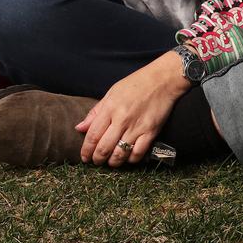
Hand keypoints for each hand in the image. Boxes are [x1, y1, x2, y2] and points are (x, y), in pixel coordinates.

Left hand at [75, 51, 189, 167]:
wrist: (162, 80)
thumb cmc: (136, 84)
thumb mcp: (112, 93)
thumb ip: (96, 112)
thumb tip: (80, 128)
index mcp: (110, 108)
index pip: (93, 135)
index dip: (86, 150)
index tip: (84, 157)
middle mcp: (122, 119)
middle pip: (104, 148)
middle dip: (97, 159)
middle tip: (96, 161)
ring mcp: (137, 127)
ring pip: (120, 154)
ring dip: (113, 162)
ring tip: (110, 162)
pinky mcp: (151, 132)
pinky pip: (138, 153)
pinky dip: (131, 160)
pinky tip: (128, 157)